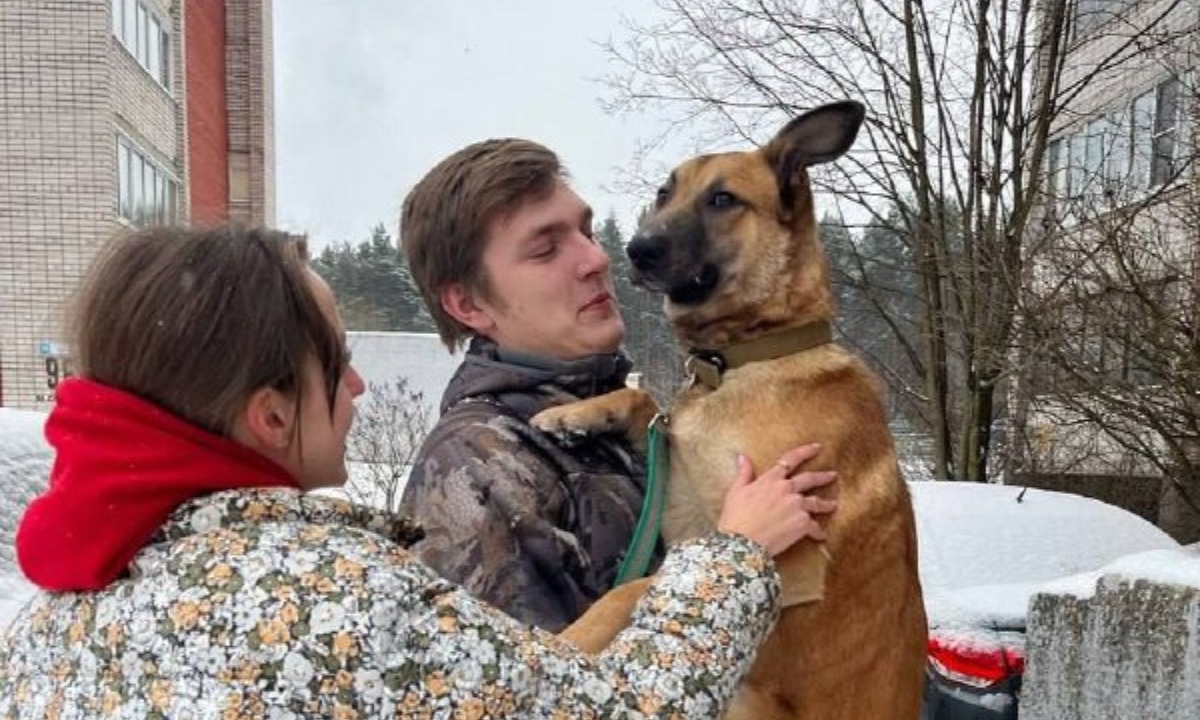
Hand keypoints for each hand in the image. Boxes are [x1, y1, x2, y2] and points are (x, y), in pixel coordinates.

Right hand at [716, 444, 837, 556]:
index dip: (805, 452)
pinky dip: (818, 532)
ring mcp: (797, 505)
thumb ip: (743, 473)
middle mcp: (787, 489)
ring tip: (833, 505)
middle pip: (809, 479)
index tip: (817, 447)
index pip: (791, 460)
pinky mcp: (803, 523)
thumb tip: (742, 457)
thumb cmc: (736, 518)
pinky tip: (821, 536)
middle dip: (823, 476)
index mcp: (771, 479)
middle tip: (832, 475)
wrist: (743, 542)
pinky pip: (815, 527)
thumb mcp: (735, 491)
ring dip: (826, 504)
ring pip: (816, 502)